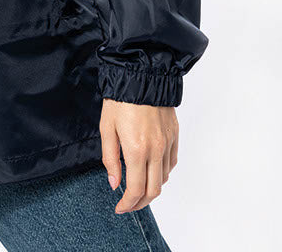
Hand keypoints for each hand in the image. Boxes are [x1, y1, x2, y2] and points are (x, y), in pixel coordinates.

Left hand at [99, 98, 177, 213]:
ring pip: (165, 178)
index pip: (135, 190)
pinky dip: (163, 173)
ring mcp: (167, 143)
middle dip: (140, 202)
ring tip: (138, 187)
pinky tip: (152, 170)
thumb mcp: (107, 128)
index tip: (119, 208)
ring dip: (152, 189)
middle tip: (128, 203)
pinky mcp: (174, 135)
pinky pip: (172, 163)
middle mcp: (156, 150)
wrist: (141, 74)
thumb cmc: (120, 99)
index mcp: (136, 149)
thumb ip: (110, 159)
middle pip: (153, 190)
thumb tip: (114, 183)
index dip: (127, 204)